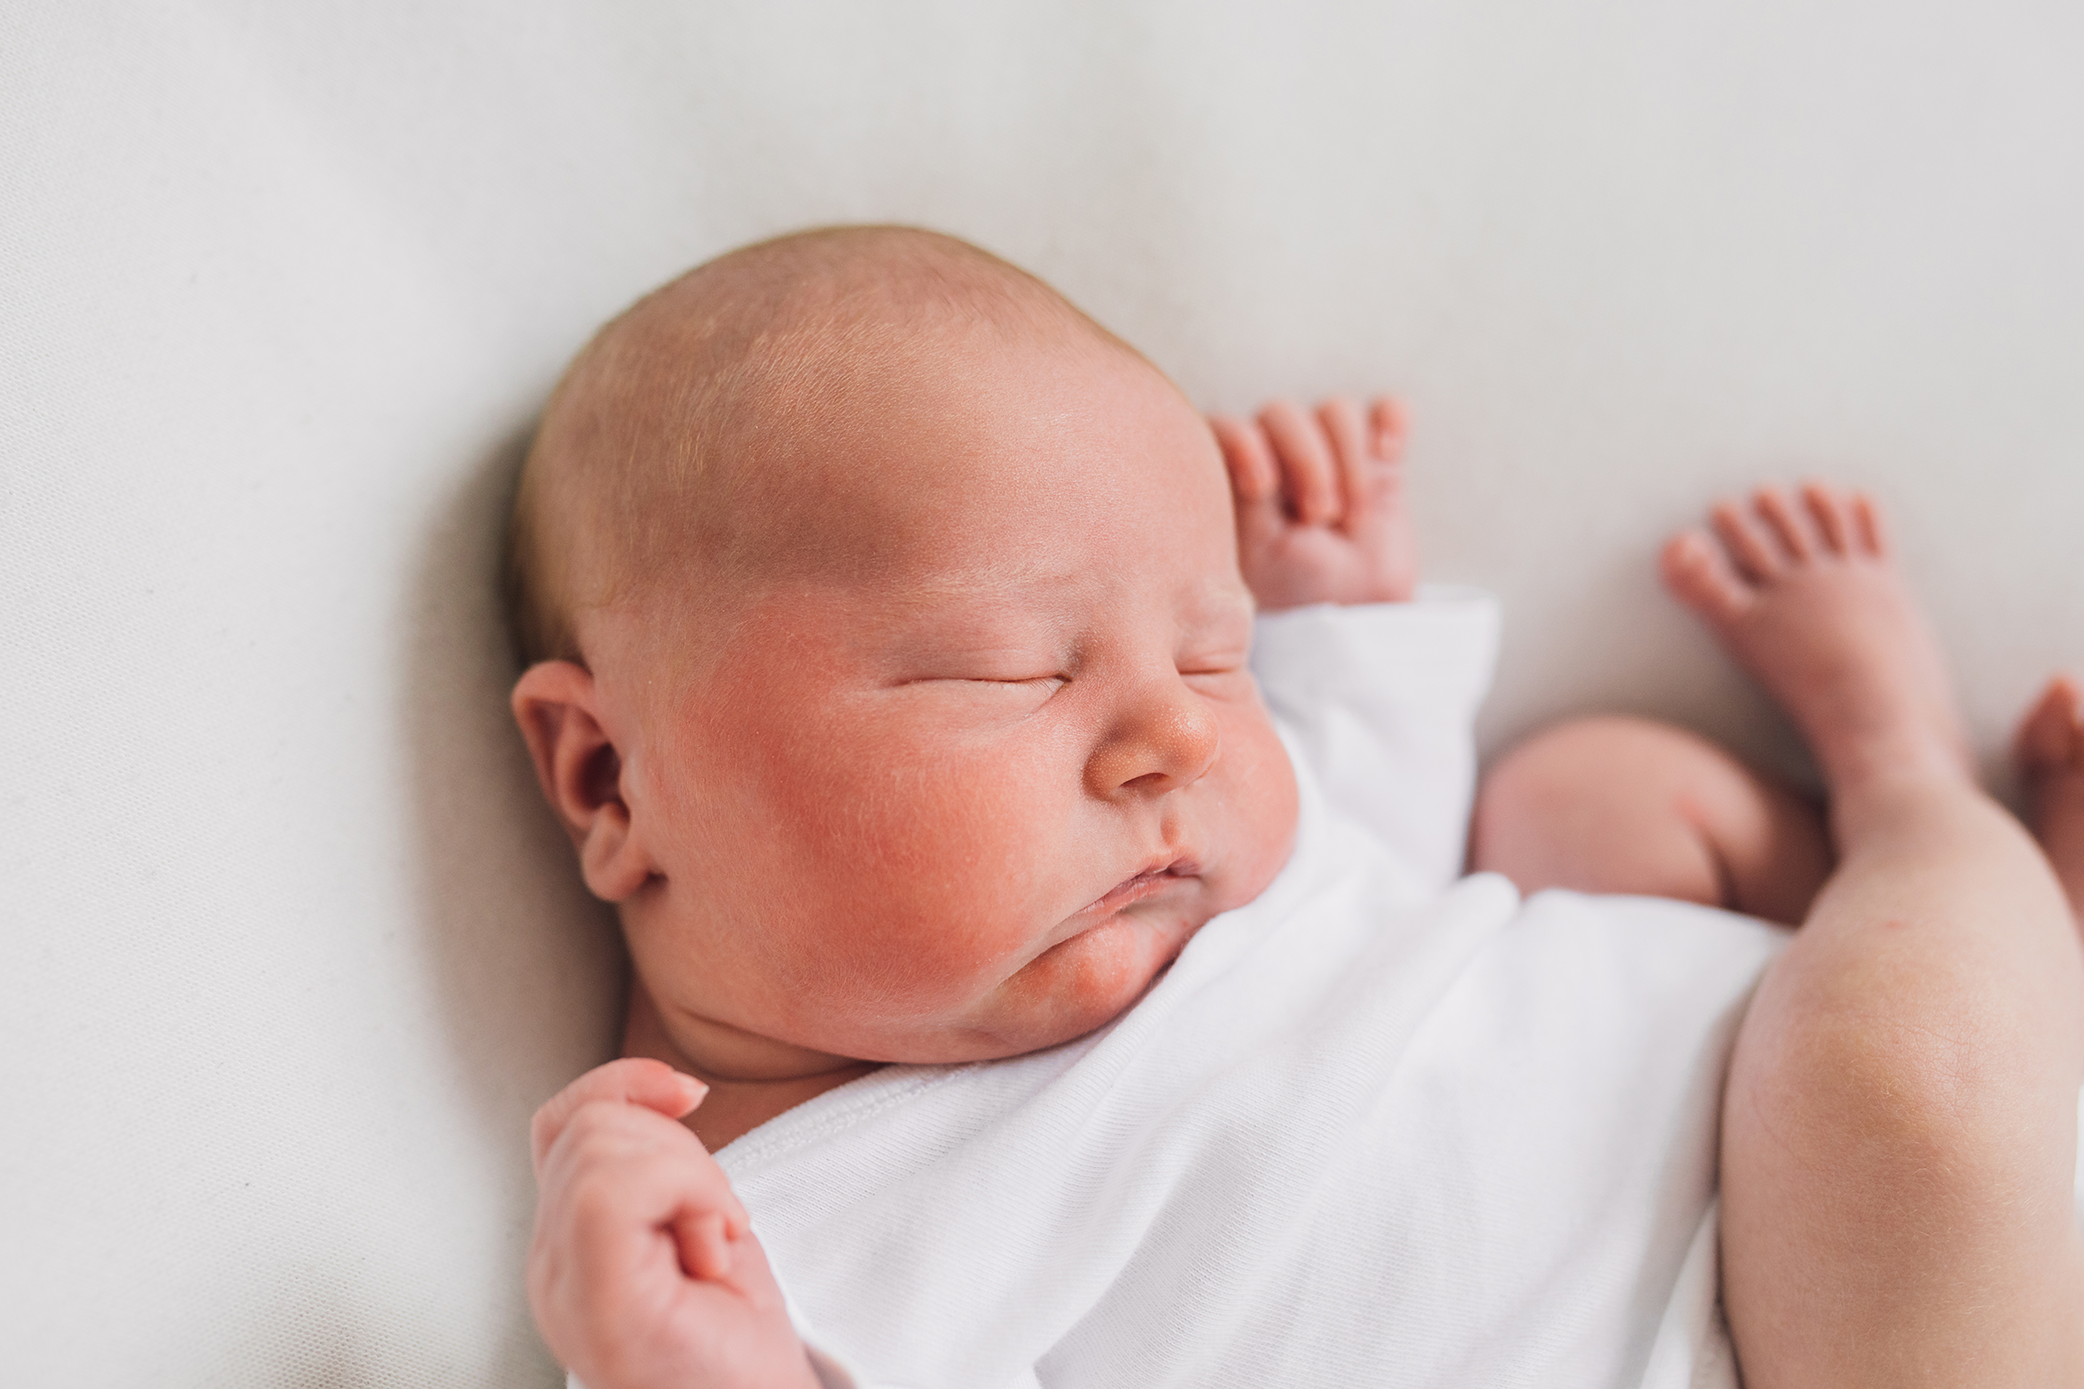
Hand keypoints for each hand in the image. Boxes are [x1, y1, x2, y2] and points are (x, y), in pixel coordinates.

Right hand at [528, 1058, 819, 1388]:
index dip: (623, 1084)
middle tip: (715, 1230)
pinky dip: (685, 1191)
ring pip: (601, 1144)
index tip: (690, 1096)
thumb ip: (664, 1166)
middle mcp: (549, 1266)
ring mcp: (561, 1288)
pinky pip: (610, 1188)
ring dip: (691, 1178)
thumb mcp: (701, 1221)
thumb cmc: (741, 1341)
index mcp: (568, 1244)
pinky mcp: (594, 1303)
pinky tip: (710, 1249)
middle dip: (678, 1150)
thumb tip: (673, 1089)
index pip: (561, 1124)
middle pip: (592, 1124)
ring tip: (711, 1249)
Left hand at [1210, 395, 1418, 610]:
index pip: (1228, 426)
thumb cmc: (1294, 581)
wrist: (1355, 610)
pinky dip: (1392, 422)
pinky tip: (1389, 453)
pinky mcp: (1376, 451)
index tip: (1263, 487)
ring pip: (1336, 411)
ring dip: (1350, 462)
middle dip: (1307, 463)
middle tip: (1319, 517)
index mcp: (1235, 471)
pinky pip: (1387, 408)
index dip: (1244, 444)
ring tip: (1353, 519)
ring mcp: (1328, 445)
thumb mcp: (1261, 548)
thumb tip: (1242, 437)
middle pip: (1283, 413)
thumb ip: (1246, 493)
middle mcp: (1277, 448)